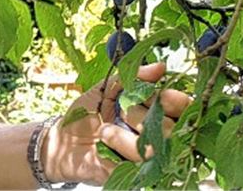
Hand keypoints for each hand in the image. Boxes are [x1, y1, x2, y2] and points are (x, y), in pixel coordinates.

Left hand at [41, 62, 191, 185]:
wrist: (62, 143)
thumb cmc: (85, 114)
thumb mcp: (104, 88)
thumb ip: (131, 76)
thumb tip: (161, 66)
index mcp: (152, 111)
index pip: (180, 107)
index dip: (176, 101)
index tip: (164, 96)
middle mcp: (155, 135)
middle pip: (170, 129)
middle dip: (142, 117)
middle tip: (122, 113)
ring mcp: (146, 157)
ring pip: (154, 149)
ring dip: (125, 138)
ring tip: (104, 132)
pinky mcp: (134, 175)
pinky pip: (138, 167)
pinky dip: (118, 153)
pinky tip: (103, 148)